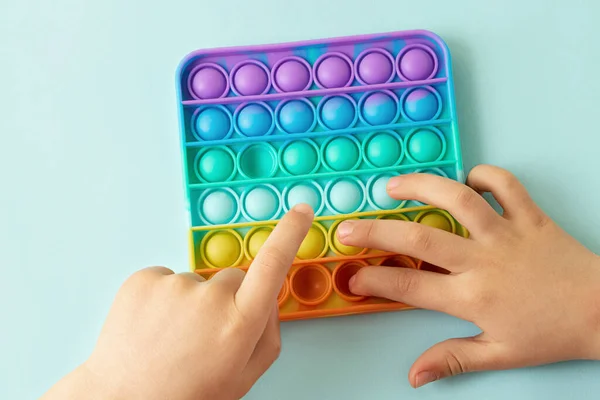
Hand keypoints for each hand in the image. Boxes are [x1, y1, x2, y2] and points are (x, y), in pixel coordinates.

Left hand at [42, 204, 313, 399]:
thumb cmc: (189, 393)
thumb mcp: (246, 373)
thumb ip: (269, 331)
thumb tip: (268, 298)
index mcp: (241, 322)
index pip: (274, 263)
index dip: (291, 233)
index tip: (301, 211)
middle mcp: (210, 298)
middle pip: (232, 278)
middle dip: (226, 299)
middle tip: (203, 335)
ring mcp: (173, 285)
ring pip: (196, 282)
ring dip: (189, 303)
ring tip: (171, 338)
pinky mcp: (143, 280)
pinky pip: (165, 278)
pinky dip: (162, 299)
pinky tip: (153, 328)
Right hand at [337, 165, 599, 387]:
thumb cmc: (550, 334)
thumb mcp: (499, 354)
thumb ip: (452, 359)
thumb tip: (414, 375)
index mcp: (472, 297)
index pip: (410, 287)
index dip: (375, 280)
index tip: (353, 276)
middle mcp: (483, 261)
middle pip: (418, 239)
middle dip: (375, 231)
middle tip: (348, 228)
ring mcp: (505, 233)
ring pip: (457, 199)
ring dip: (420, 187)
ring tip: (393, 186)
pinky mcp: (529, 216)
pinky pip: (505, 184)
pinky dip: (484, 174)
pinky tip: (466, 178)